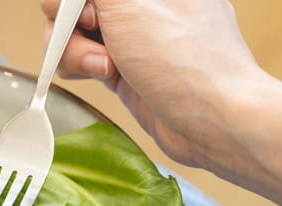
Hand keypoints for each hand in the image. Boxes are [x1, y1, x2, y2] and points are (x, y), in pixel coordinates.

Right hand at [40, 0, 263, 168]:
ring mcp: (130, 33)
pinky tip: (104, 76)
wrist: (212, 119)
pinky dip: (81, 67)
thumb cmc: (184, 57)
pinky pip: (82, 58)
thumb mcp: (128, 3)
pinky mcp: (122, 65)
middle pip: (73, 4)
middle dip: (69, 23)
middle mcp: (140, 1)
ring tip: (105, 66)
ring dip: (75, 50)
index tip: (83, 11)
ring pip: (72, 31)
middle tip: (94, 32)